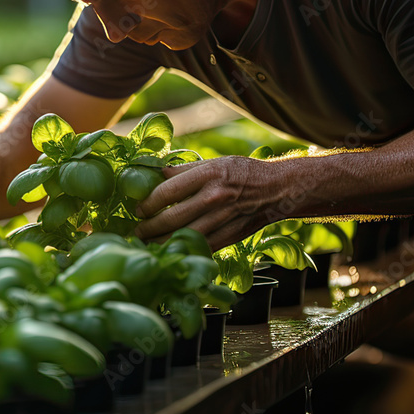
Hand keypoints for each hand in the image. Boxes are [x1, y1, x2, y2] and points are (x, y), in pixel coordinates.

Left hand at [133, 155, 284, 250]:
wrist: (277, 189)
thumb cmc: (241, 172)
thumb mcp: (213, 163)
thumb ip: (184, 170)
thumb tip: (154, 174)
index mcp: (208, 174)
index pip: (167, 191)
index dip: (147, 203)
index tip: (138, 209)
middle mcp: (215, 197)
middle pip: (172, 218)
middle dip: (148, 228)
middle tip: (136, 231)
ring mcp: (223, 219)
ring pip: (184, 237)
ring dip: (161, 243)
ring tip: (147, 244)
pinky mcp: (230, 237)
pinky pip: (201, 247)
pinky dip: (184, 250)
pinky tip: (171, 250)